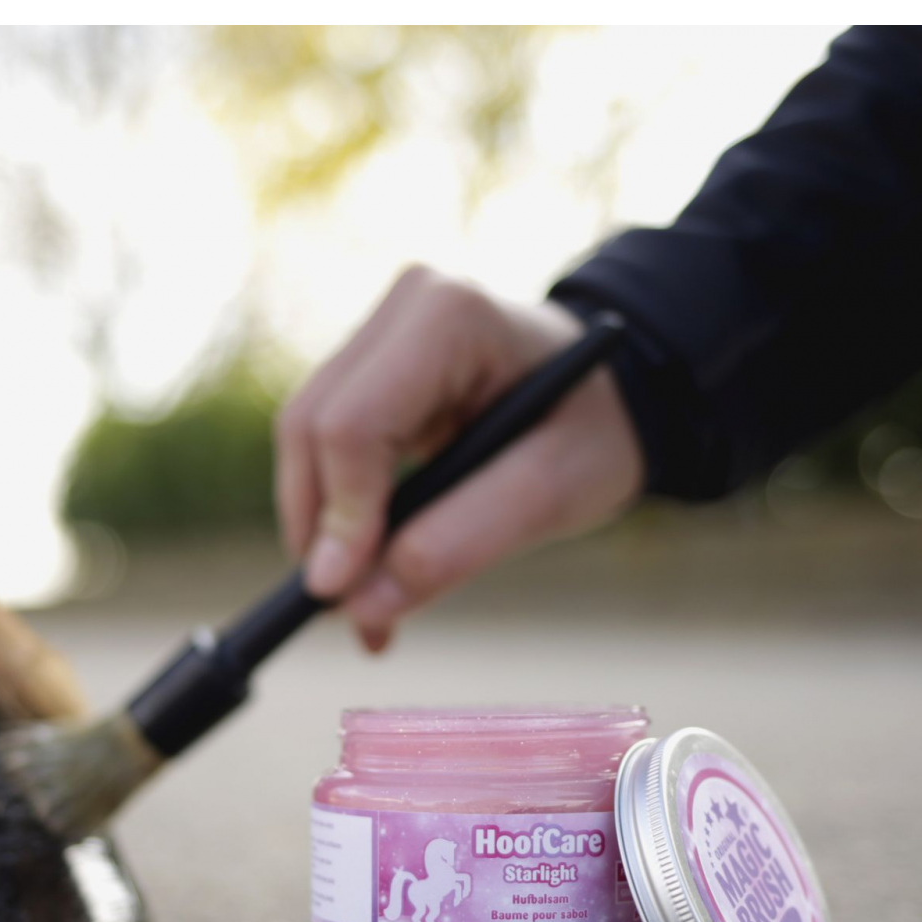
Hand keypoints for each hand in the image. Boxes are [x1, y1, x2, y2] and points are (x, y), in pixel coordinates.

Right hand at [274, 267, 645, 651]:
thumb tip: (360, 607)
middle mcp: (400, 307)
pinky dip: (334, 514)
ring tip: (362, 606)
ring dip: (320, 530)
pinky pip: (321, 446)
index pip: (353, 424)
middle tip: (347, 613)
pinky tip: (366, 567)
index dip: (339, 515)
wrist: (617, 395)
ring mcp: (377, 332)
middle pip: (310, 428)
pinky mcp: (365, 366)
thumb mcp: (553, 493)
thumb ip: (459, 544)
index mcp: (450, 317)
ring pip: (303, 440)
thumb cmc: (595, 430)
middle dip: (320, 529)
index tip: (341, 596)